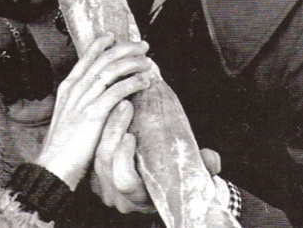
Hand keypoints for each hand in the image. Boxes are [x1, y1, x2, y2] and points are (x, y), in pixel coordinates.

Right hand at [35, 34, 151, 189]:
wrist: (54, 167)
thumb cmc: (64, 146)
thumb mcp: (69, 116)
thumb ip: (81, 101)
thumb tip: (99, 92)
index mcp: (68, 88)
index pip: (87, 58)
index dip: (101, 45)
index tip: (114, 37)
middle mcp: (75, 89)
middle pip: (103, 59)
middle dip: (124, 48)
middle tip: (142, 45)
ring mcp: (84, 100)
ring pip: (111, 70)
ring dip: (132, 62)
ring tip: (147, 60)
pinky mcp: (94, 114)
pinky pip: (117, 91)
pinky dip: (132, 83)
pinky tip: (144, 81)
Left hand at [91, 102, 222, 214]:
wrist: (163, 185)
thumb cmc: (180, 176)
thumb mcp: (194, 172)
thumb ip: (204, 166)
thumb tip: (210, 158)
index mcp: (141, 199)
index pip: (124, 182)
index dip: (123, 158)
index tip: (131, 135)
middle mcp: (119, 197)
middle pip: (105, 163)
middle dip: (113, 131)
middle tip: (125, 105)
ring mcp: (104, 186)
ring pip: (96, 154)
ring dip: (106, 126)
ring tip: (119, 103)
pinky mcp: (95, 172)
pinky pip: (91, 149)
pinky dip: (99, 128)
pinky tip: (110, 108)